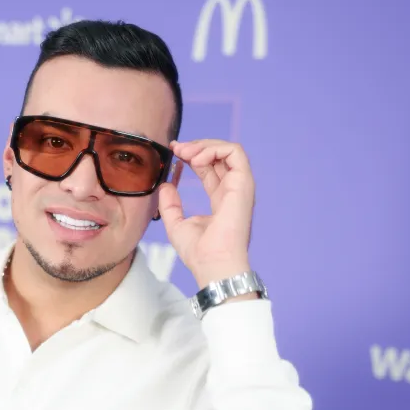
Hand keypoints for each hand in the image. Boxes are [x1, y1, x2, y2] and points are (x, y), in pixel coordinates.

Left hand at [157, 139, 255, 290]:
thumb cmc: (198, 252)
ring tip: (185, 152)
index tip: (174, 151)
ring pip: (230, 150)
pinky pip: (235, 153)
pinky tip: (196, 158)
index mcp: (220, 199)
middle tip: (176, 148)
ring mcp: (240, 187)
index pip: (209, 167)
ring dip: (205, 145)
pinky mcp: (244, 184)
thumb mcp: (176, 224)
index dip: (192, 155)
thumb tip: (166, 186)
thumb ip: (170, 204)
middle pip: (219, 156)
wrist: (212, 264)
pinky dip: (215, 149)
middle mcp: (232, 191)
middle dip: (196, 146)